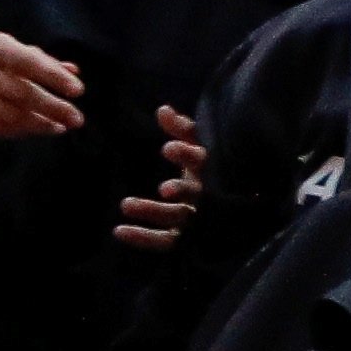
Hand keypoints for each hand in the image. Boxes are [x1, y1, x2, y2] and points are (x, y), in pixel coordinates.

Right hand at [0, 28, 84, 139]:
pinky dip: (19, 132)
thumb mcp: (18, 52)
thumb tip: (73, 72)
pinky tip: (37, 130)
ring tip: (59, 127)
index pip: (27, 62)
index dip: (54, 77)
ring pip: (8, 115)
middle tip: (77, 119)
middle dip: (53, 107)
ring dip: (40, 124)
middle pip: (20, 93)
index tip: (78, 91)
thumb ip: (46, 63)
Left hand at [118, 101, 208, 249]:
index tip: (168, 148)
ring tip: (125, 204)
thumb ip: (182, 129)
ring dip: (152, 211)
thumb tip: (163, 110)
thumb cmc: (210, 171)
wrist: (232, 211)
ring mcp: (197, 218)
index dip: (187, 154)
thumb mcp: (198, 148)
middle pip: (197, 193)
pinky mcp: (185, 238)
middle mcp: (207, 195)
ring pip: (178, 216)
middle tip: (164, 188)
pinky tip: (118, 231)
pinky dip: (143, 238)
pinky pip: (164, 240)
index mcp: (212, 170)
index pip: (203, 160)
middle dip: (182, 188)